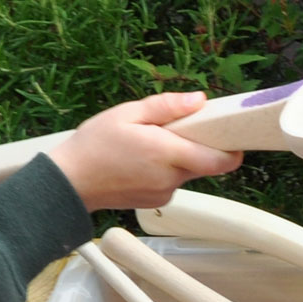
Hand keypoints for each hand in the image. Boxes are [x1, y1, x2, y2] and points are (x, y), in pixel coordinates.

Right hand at [50, 92, 241, 211]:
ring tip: (151, 144)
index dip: (233, 150)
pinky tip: (142, 161)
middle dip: (200, 146)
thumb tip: (199, 100)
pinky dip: (166, 170)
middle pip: (205, 163)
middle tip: (181, 129)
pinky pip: (172, 182)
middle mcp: (171, 178)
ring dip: (180, 157)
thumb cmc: (93, 146)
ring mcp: (164, 193)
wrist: (69, 182)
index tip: (232, 136)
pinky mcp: (157, 201)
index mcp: (167, 154)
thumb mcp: (127, 114)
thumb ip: (167, 107)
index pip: (220, 161)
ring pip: (187, 172)